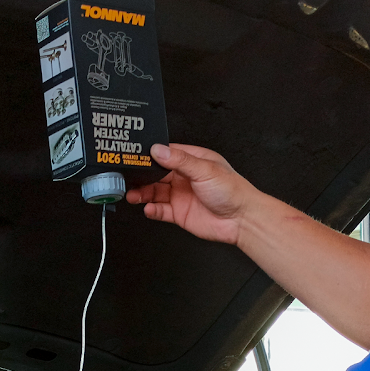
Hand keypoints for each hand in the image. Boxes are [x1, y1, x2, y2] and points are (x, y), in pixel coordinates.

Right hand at [126, 143, 261, 244]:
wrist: (241, 220)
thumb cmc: (232, 191)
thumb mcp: (204, 169)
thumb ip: (180, 160)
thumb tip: (158, 150)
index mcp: (193, 161)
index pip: (167, 153)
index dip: (151, 155)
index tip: (136, 156)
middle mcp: (185, 177)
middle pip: (156, 174)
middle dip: (142, 176)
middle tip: (129, 177)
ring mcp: (181, 196)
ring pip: (155, 192)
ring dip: (143, 193)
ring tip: (133, 195)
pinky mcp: (179, 213)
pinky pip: (160, 211)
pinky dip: (152, 210)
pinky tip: (148, 208)